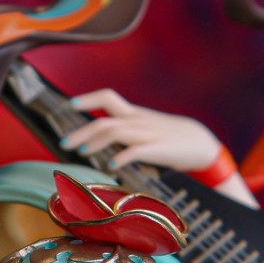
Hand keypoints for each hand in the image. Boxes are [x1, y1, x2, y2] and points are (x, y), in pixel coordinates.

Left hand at [63, 89, 221, 171]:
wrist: (199, 143)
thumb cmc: (168, 139)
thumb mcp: (145, 129)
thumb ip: (125, 133)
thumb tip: (101, 144)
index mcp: (133, 114)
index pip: (108, 97)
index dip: (88, 99)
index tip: (70, 105)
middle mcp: (137, 121)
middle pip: (104, 121)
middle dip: (81, 131)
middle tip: (64, 143)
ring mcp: (146, 134)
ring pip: (115, 132)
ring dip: (95, 142)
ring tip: (82, 152)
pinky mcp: (156, 149)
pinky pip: (136, 151)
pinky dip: (122, 157)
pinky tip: (111, 165)